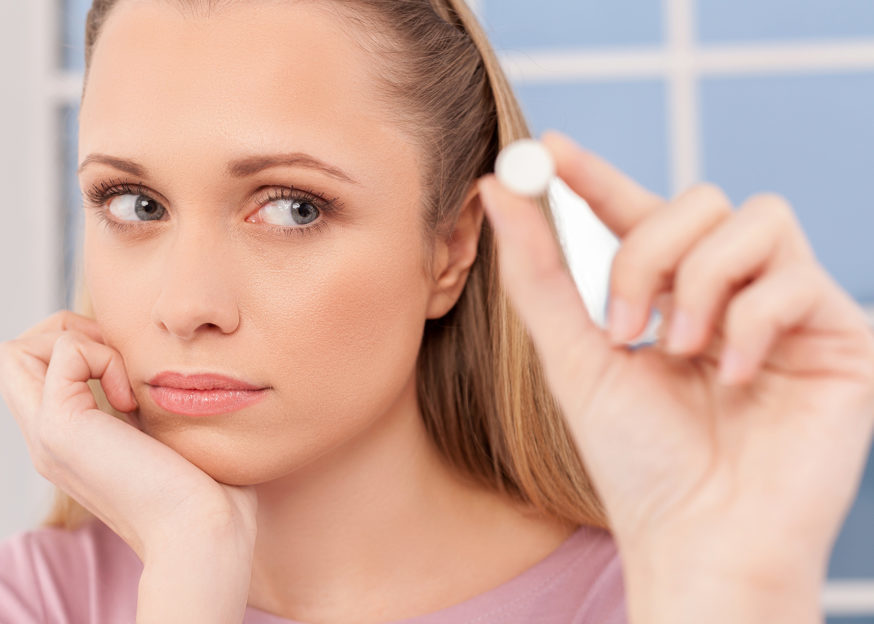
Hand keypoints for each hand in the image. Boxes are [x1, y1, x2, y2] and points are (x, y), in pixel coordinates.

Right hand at [0, 310, 257, 561]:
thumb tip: (147, 365)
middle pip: (11, 357)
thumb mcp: (158, 434)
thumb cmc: (204, 489)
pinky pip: (63, 351)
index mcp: (67, 440)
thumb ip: (137, 405)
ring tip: (121, 380)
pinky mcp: (61, 429)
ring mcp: (47, 436)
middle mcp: (46, 439)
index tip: (127, 369)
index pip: (31, 371)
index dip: (76, 346)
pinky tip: (130, 399)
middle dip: (66, 333)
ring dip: (76, 341)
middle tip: (118, 364)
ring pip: (14, 352)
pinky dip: (102, 356)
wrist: (202, 531)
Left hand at [478, 132, 873, 611]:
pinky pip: (799, 279)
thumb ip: (540, 271)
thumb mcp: (573, 357)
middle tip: (625, 325)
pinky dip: (752, 325)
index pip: (638, 212)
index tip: (547, 149)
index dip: (594, 175)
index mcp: (670, 295)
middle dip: (649, 254)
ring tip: (681, 351)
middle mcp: (732, 293)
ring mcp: (790, 311)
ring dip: (700, 283)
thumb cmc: (635, 461)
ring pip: (756, 219)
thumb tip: (499, 185)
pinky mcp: (843, 337)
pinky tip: (737, 379)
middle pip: (700, 200)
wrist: (698, 538)